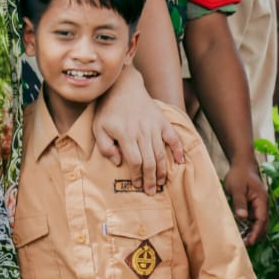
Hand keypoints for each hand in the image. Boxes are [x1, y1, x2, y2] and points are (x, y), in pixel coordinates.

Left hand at [94, 79, 185, 194]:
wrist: (123, 87)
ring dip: (162, 170)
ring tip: (161, 182)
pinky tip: (180, 162)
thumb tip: (118, 162)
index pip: (135, 161)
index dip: (137, 176)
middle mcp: (142, 131)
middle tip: (152, 191)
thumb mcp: (98, 128)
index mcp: (126, 135)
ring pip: (161, 153)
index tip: (136, 185)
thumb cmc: (108, 110)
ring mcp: (154, 126)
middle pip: (150, 161)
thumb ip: (105, 147)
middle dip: (151, 179)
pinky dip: (178, 150)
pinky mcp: (162, 121)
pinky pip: (173, 138)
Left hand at [223, 162, 269, 245]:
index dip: (256, 232)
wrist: (242, 165)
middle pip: (262, 225)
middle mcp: (262, 205)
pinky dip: (249, 226)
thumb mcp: (237, 188)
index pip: (261, 220)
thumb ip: (239, 202)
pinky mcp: (253, 206)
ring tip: (242, 242)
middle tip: (244, 245)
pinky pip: (253, 219)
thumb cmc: (239, 175)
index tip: (250, 242)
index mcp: (261, 200)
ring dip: (252, 232)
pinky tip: (241, 232)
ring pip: (258, 223)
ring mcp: (259, 206)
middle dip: (255, 235)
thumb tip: (242, 217)